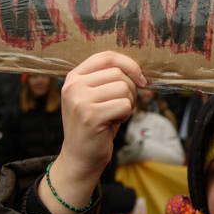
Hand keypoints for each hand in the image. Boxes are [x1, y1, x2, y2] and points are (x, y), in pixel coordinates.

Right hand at [40, 52, 146, 213]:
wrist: (80, 157)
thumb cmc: (94, 125)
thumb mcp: (96, 97)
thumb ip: (108, 79)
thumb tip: (139, 71)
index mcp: (74, 77)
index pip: (106, 57)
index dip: (129, 64)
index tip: (140, 79)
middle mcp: (73, 85)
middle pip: (119, 73)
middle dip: (130, 90)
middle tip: (123, 107)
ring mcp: (80, 100)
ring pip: (123, 88)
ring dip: (128, 103)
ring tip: (116, 115)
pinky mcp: (91, 116)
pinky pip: (124, 105)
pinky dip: (126, 115)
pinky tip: (114, 124)